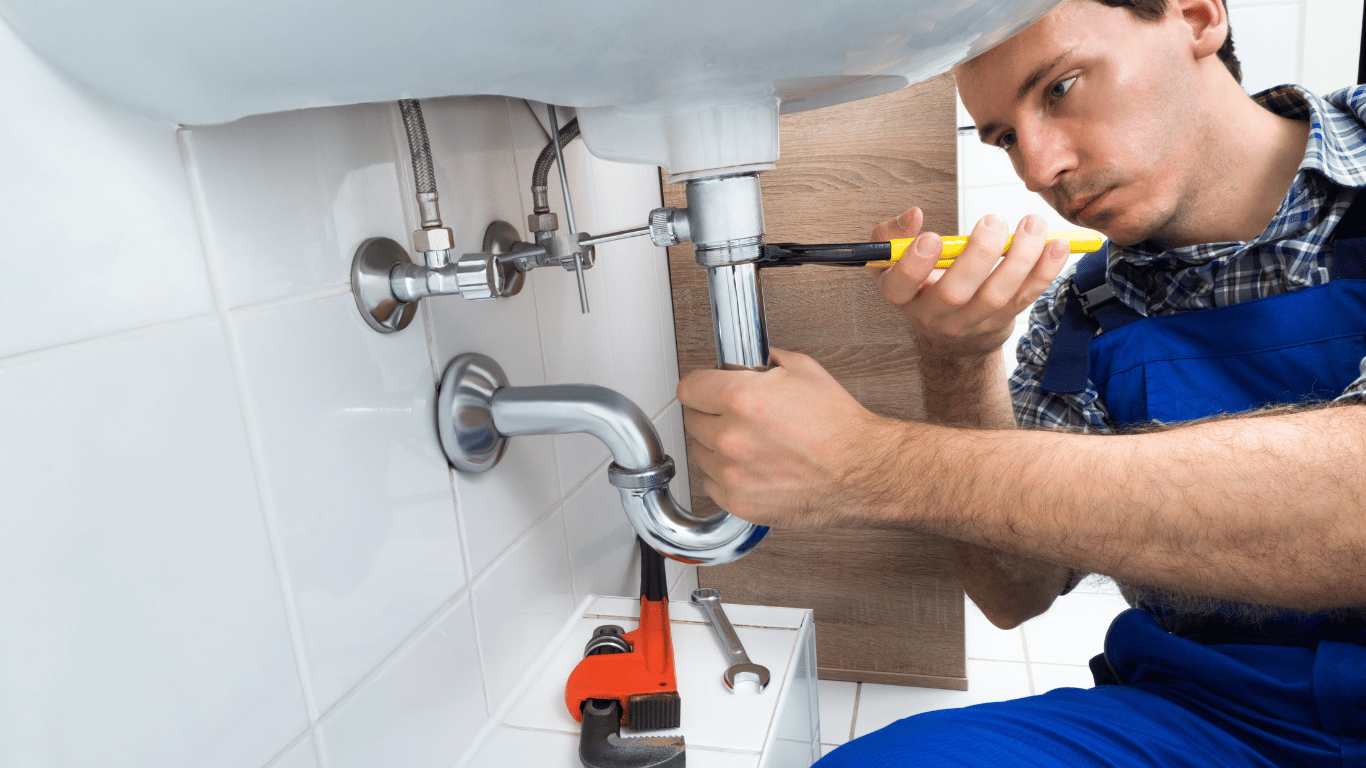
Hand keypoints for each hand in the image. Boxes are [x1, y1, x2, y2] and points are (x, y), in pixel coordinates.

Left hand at [676, 349, 893, 528]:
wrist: (861, 471)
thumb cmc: (838, 425)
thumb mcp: (802, 370)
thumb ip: (762, 362)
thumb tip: (743, 362)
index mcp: (740, 399)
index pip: (688, 389)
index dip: (700, 386)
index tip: (705, 390)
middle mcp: (730, 437)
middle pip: (692, 421)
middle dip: (711, 414)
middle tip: (738, 416)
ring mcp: (732, 473)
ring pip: (700, 453)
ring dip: (717, 447)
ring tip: (752, 443)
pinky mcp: (739, 502)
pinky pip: (712, 484)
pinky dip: (727, 476)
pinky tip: (753, 466)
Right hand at [870, 210, 1069, 358]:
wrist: (951, 338)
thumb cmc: (923, 287)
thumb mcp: (893, 264)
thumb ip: (892, 236)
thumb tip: (913, 215)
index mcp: (903, 296)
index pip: (900, 286)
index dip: (915, 264)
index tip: (932, 238)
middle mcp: (934, 314)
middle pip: (955, 293)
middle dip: (978, 255)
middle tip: (994, 221)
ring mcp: (970, 322)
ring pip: (996, 296)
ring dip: (1020, 258)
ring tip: (1033, 225)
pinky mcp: (1002, 320)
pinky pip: (1026, 297)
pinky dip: (1045, 271)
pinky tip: (1056, 247)